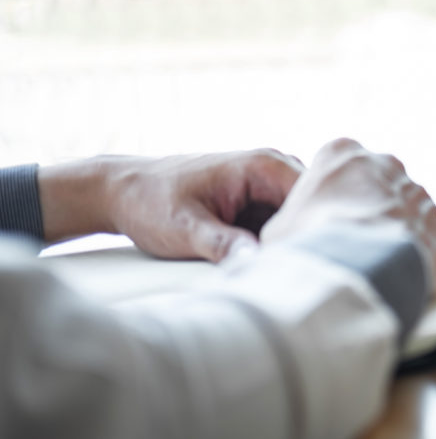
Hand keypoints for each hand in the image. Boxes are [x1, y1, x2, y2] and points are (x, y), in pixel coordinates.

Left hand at [39, 149, 303, 261]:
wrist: (121, 192)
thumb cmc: (149, 202)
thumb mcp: (184, 229)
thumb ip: (222, 244)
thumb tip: (258, 260)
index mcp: (262, 165)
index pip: (312, 197)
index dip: (312, 230)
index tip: (298, 263)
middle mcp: (272, 168)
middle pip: (311, 209)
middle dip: (304, 238)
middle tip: (291, 273)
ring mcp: (267, 185)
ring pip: (298, 219)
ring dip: (290, 242)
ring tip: (278, 271)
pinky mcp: (259, 201)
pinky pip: (282, 223)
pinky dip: (276, 243)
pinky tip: (264, 265)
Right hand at [261, 138, 435, 288]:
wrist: (355, 272)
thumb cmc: (309, 246)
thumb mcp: (278, 228)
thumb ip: (291, 221)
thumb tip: (291, 239)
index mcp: (341, 153)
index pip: (338, 166)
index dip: (332, 198)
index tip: (327, 223)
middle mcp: (384, 164)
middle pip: (376, 185)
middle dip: (368, 210)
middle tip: (353, 244)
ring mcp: (416, 192)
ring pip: (405, 210)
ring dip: (393, 232)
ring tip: (375, 264)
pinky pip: (427, 237)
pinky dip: (416, 255)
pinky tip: (397, 273)